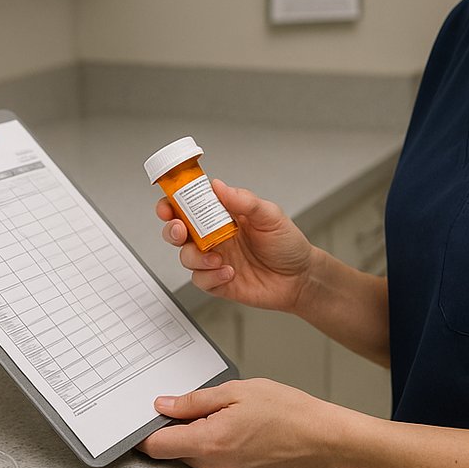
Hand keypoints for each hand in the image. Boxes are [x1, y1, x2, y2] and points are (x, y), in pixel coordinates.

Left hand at [139, 378, 340, 467]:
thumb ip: (195, 401)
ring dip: (195, 434)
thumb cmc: (288, 413)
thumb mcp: (236, 392)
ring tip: (223, 411)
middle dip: (173, 427)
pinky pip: (210, 459)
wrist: (321, 439)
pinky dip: (211, 442)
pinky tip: (233, 425)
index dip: (143, 430)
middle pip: (171, 450)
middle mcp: (212, 467)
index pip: (155, 446)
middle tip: (192, 403)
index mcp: (207, 443)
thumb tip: (165, 405)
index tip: (142, 417)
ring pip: (191, 455)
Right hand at [156, 179, 317, 312]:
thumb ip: (243, 201)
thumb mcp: (270, 215)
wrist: (300, 278)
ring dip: (195, 257)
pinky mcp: (218, 282)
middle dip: (172, 230)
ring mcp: (215, 260)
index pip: (190, 205)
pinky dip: (210, 276)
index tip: (168, 204)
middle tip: (181, 231)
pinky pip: (200, 280)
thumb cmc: (287, 244)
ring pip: (186, 257)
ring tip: (218, 258)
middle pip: (178, 231)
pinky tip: (229, 273)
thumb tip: (218, 186)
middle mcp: (214, 237)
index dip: (173, 203)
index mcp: (223, 216)